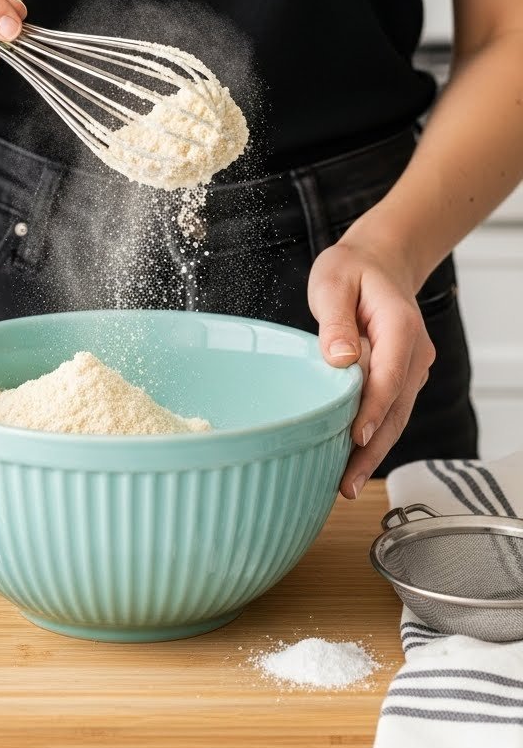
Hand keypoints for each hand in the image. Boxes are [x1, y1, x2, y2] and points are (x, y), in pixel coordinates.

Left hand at [307, 236, 435, 499]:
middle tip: (346, 484)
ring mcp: (412, 368)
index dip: (373, 410)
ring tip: (346, 484)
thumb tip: (340, 357)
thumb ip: (336, 320)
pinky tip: (352, 460)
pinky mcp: (402, 378)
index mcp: (400, 327)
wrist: (378, 263)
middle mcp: (414, 353)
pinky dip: (374, 435)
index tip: (355, 438)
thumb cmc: (352, 271)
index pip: (389, 376)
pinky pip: (391, 411)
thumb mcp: (333, 283)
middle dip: (372, 448)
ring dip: (373, 450)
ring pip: (396, 416)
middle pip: (396, 408)